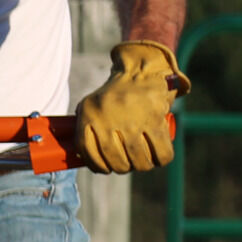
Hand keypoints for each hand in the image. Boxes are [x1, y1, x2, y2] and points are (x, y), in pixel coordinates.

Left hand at [75, 41, 189, 172]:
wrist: (139, 72)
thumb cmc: (113, 96)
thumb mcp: (89, 106)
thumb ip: (82, 128)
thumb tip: (80, 159)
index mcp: (89, 114)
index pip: (88, 152)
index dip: (97, 166)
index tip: (105, 168)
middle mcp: (108, 117)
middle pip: (116, 161)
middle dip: (122, 167)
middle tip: (127, 163)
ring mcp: (132, 119)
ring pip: (139, 160)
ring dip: (142, 166)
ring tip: (142, 162)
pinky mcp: (155, 119)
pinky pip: (161, 152)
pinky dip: (161, 159)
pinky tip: (158, 158)